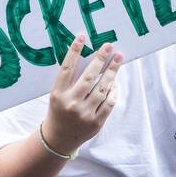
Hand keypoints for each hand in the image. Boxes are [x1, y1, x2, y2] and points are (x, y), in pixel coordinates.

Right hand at [41, 38, 122, 155]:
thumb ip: (70, 81)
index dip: (74, 52)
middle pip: (89, 77)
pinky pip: (109, 102)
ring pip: (102, 88)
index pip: (67, 68)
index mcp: (58, 94)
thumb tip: (90, 59)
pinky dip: (114, 90)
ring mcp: (84, 114)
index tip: (82, 37)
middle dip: (100, 59)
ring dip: (112, 72)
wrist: (59, 139)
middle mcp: (71, 104)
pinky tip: (115, 81)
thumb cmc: (59, 111)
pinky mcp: (96, 123)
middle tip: (108, 46)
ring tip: (117, 59)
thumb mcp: (58, 95)